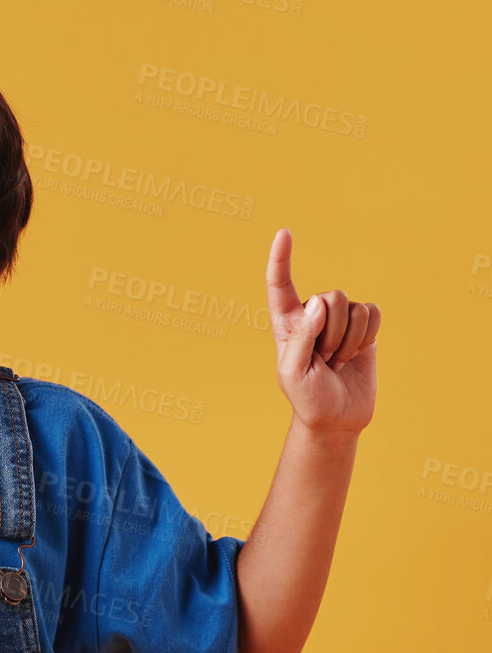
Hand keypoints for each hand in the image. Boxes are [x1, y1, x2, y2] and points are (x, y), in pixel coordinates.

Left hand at [264, 227, 379, 435]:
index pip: (280, 285)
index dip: (281, 259)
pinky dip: (368, 336)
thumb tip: (317, 302)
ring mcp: (339, 320)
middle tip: (325, 361)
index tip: (284, 233)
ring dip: (349, 341)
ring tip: (337, 362)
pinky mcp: (363, 328)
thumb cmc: (307, 398)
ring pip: (352, 307)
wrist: (337, 418)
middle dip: (332, 333)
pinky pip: (372, 314)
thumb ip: (301, 337)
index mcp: (287, 323)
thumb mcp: (294, 373)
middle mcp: (312, 315)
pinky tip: (357, 354)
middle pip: (329, 296)